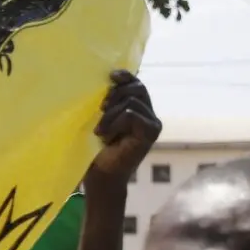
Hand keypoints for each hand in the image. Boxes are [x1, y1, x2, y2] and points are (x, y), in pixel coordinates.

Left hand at [86, 70, 160, 189]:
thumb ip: (109, 100)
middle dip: (114, 95)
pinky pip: (131, 114)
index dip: (125, 76)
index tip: (110, 76)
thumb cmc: (97, 146)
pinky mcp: (151, 133)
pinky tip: (107, 136)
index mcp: (139, 107)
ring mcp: (153, 123)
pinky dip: (114, 123)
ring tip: (101, 131)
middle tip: (100, 110)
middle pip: (137, 88)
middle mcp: (150, 113)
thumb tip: (108, 78)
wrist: (100, 173)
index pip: (136, 83)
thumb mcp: (101, 117)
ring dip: (110, 115)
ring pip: (131, 101)